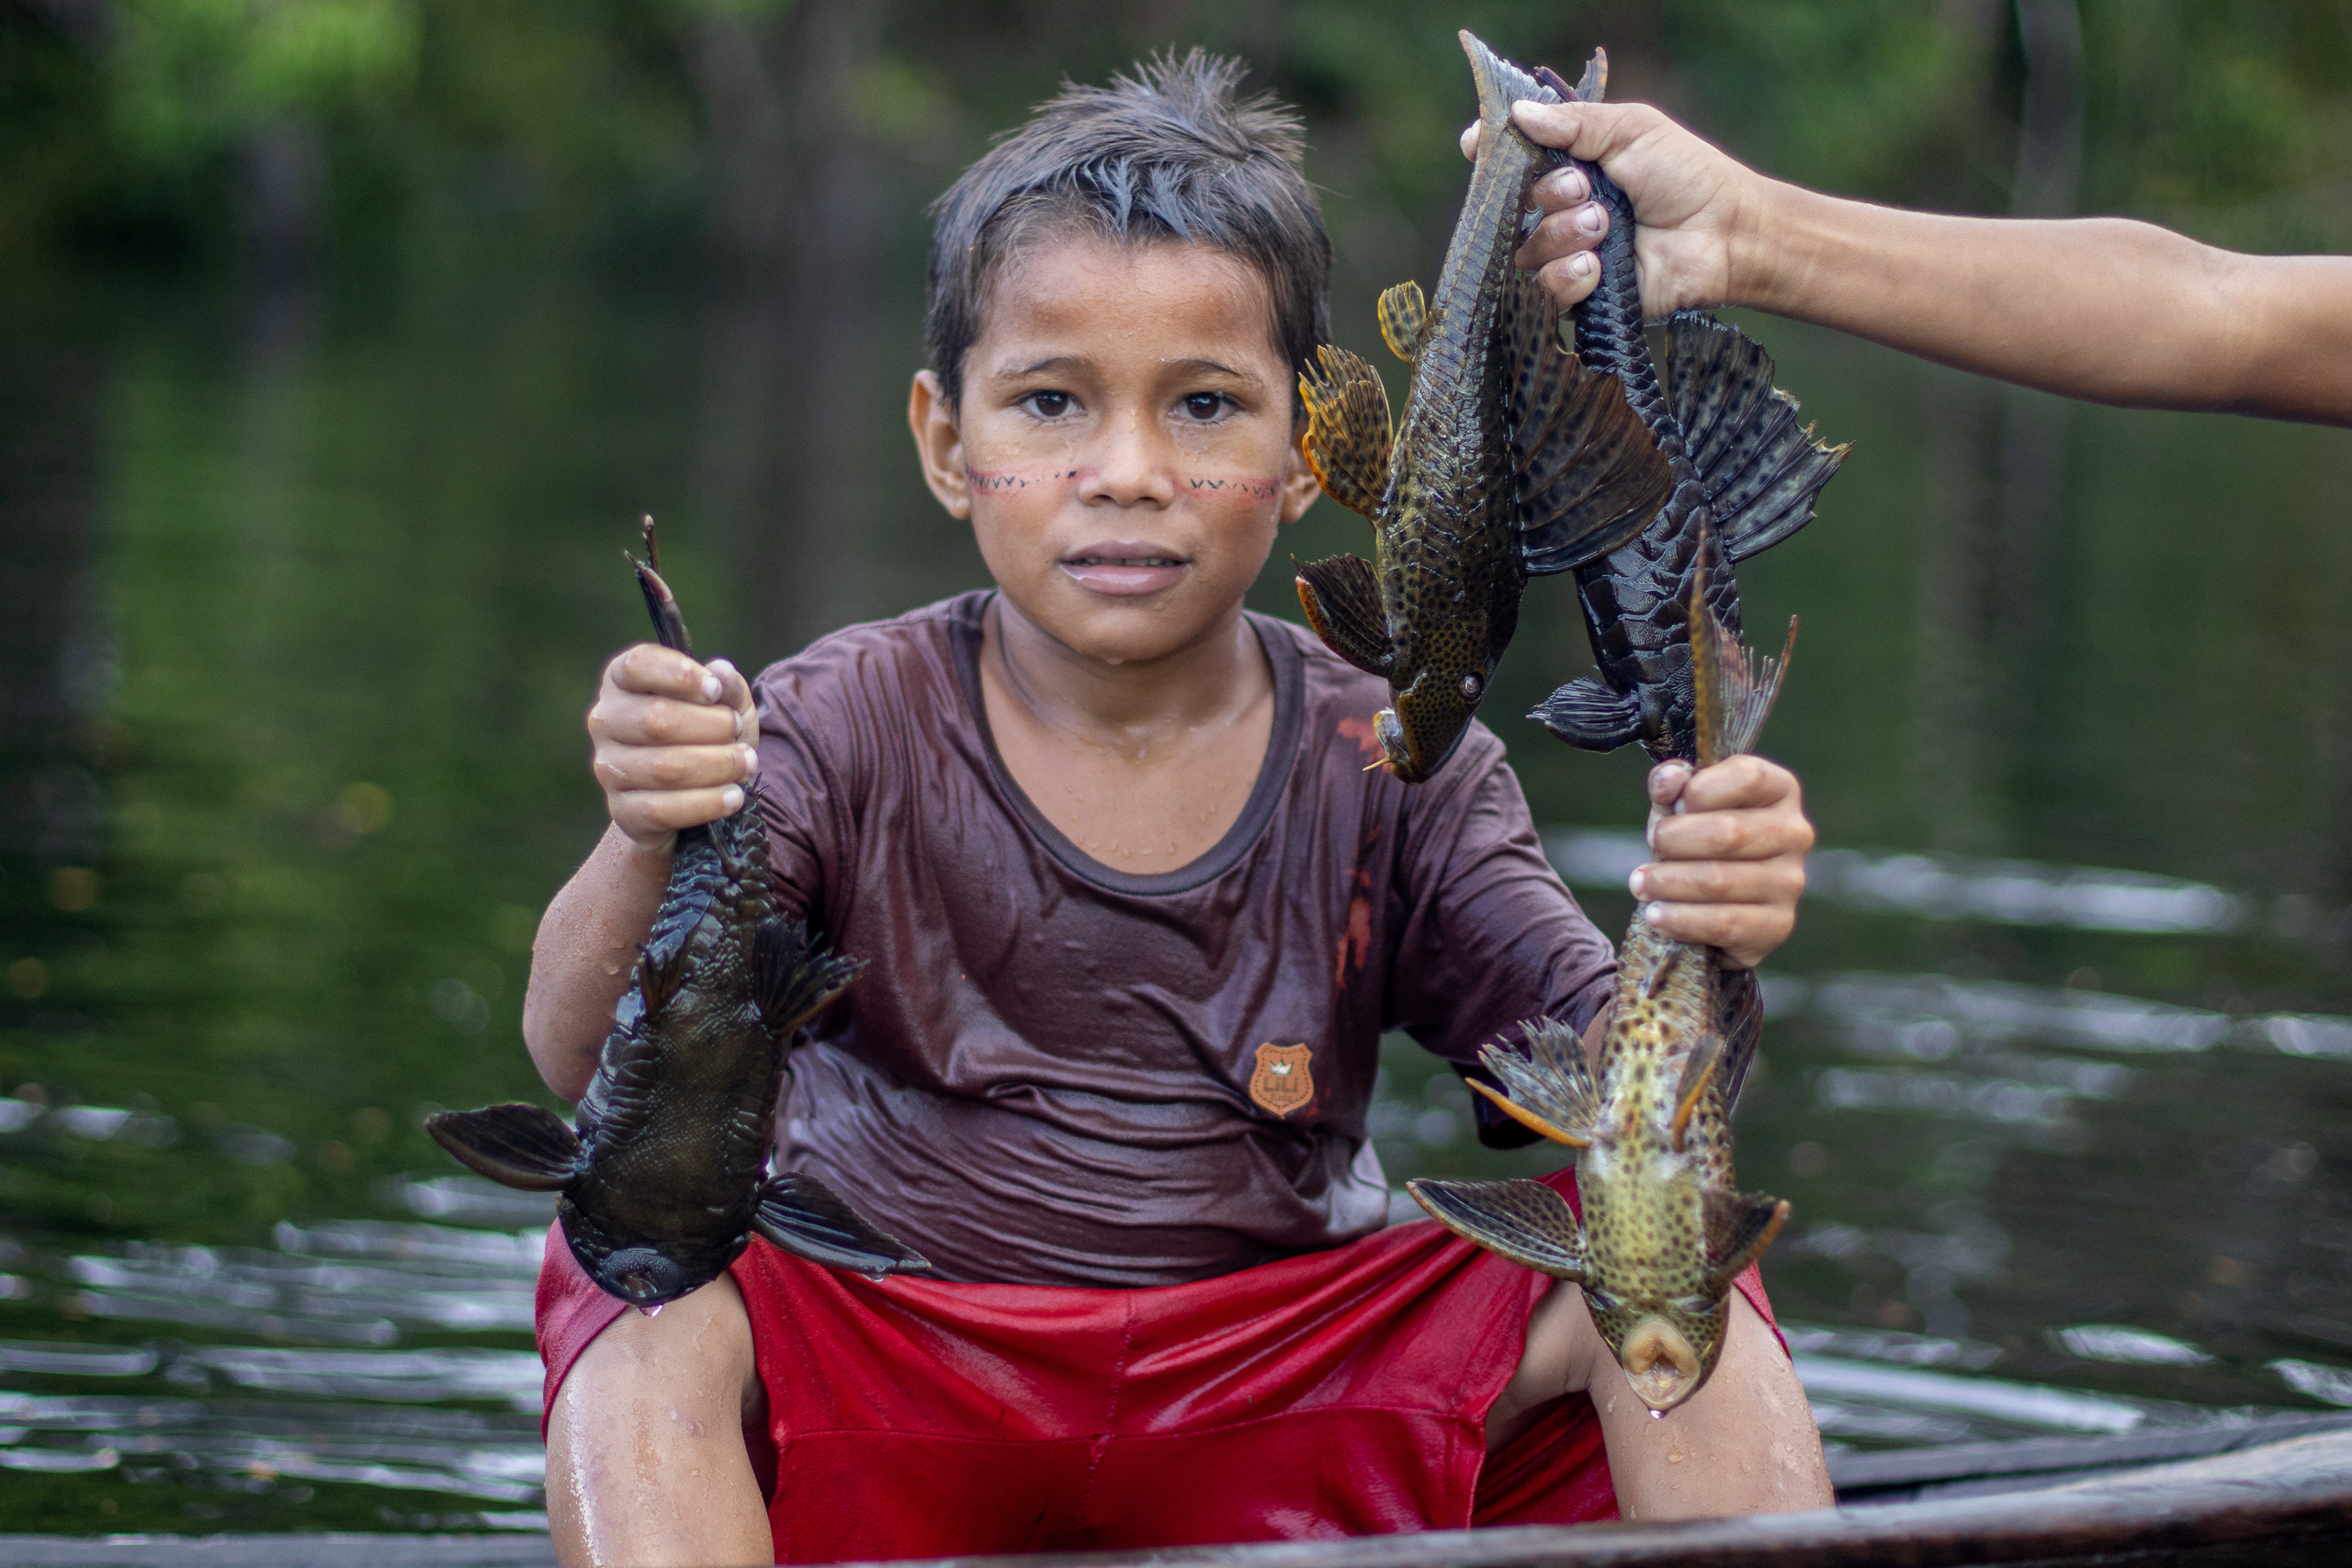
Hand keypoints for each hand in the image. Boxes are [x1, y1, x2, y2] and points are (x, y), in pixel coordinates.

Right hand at [587, 646, 757, 853]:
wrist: (689, 798)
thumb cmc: (706, 737)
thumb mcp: (725, 705)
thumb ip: (726, 686)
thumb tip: (722, 672)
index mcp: (622, 682)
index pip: (637, 666)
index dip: (679, 675)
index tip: (715, 690)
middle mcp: (606, 722)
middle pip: (657, 719)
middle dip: (711, 725)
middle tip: (738, 730)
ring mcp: (609, 768)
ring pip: (664, 767)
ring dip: (717, 765)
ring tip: (747, 764)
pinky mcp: (623, 810)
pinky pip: (663, 809)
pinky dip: (706, 803)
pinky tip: (734, 797)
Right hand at [1459, 99, 1762, 319]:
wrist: (1724, 233)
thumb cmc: (1686, 175)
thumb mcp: (1632, 130)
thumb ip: (1575, 123)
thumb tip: (1517, 112)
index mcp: (1572, 167)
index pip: (1513, 162)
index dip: (1489, 155)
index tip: (1475, 145)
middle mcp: (1564, 211)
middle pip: (1513, 207)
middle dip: (1547, 194)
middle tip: (1586, 190)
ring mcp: (1571, 254)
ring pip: (1528, 250)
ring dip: (1563, 234)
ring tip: (1605, 227)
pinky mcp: (1584, 295)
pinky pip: (1547, 290)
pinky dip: (1568, 275)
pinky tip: (1596, 267)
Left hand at [1627, 756, 1810, 969]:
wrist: (1711, 903)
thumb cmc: (1695, 841)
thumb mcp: (1678, 806)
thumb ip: (1671, 786)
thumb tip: (1669, 778)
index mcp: (1779, 790)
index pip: (1747, 777)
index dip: (1699, 791)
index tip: (1673, 807)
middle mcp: (1795, 833)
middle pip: (1728, 833)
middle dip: (1675, 840)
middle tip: (1652, 846)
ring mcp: (1790, 882)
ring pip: (1719, 880)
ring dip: (1668, 882)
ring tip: (1641, 884)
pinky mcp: (1777, 925)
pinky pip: (1725, 923)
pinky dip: (1681, 919)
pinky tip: (1657, 915)